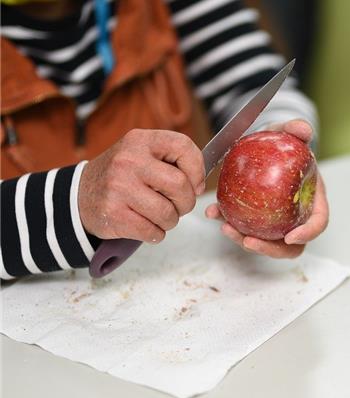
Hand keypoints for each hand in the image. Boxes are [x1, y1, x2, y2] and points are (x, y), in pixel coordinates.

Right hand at [79, 129, 204, 242]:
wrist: (79, 195)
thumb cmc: (122, 176)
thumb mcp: (142, 154)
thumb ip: (172, 161)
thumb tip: (199, 185)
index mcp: (140, 140)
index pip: (183, 146)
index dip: (197, 169)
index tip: (194, 183)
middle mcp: (128, 160)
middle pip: (180, 185)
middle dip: (186, 202)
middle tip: (178, 205)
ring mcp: (118, 187)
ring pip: (168, 213)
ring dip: (171, 221)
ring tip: (160, 216)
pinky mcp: (113, 214)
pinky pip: (153, 231)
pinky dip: (156, 234)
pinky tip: (146, 225)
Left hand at [205, 119, 328, 257]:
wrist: (263, 147)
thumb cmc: (280, 144)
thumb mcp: (285, 132)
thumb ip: (295, 129)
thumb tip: (303, 130)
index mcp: (313, 199)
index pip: (318, 222)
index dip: (308, 233)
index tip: (290, 237)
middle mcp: (297, 216)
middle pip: (292, 245)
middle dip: (271, 249)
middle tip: (249, 240)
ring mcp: (277, 222)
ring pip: (267, 243)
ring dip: (245, 240)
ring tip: (226, 228)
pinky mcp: (257, 221)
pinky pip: (245, 229)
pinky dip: (229, 224)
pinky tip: (213, 214)